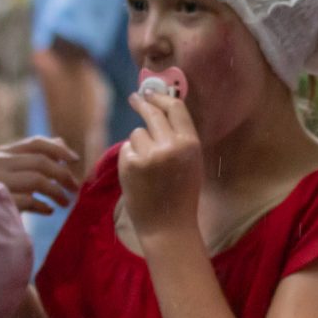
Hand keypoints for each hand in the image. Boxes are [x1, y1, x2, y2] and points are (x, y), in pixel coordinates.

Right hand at [0, 136, 82, 215]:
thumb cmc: (2, 194)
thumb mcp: (19, 173)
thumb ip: (37, 157)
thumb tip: (61, 142)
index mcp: (3, 152)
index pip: (36, 143)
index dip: (59, 150)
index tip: (75, 160)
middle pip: (40, 162)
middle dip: (63, 175)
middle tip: (74, 188)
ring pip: (36, 180)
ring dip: (57, 191)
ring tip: (66, 202)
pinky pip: (29, 200)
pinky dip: (44, 206)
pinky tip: (49, 211)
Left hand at [116, 88, 204, 249]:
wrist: (168, 225)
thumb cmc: (181, 194)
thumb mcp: (191, 162)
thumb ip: (179, 137)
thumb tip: (162, 108)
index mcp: (190, 144)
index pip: (175, 107)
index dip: (161, 97)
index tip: (150, 92)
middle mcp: (170, 146)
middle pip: (152, 113)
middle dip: (142, 103)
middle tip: (135, 98)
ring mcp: (148, 154)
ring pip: (137, 133)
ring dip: (139, 144)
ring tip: (148, 167)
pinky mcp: (130, 164)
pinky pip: (127, 148)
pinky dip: (129, 158)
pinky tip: (139, 176)